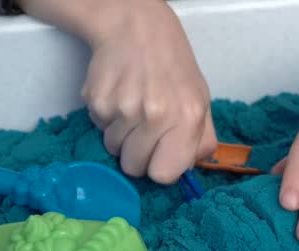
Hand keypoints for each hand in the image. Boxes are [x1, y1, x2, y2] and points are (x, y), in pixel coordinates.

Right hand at [82, 1, 215, 182]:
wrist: (137, 29)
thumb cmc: (173, 67)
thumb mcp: (201, 100)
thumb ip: (201, 139)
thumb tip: (190, 169)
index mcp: (187, 117)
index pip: (164, 174)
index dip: (160, 167)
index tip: (161, 156)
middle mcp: (156, 115)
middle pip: (134, 167)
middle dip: (138, 154)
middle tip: (145, 129)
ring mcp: (124, 108)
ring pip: (114, 149)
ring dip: (122, 135)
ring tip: (133, 107)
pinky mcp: (98, 101)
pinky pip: (100, 128)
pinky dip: (108, 118)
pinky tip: (120, 95)